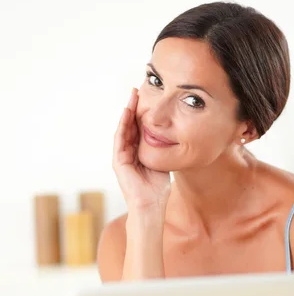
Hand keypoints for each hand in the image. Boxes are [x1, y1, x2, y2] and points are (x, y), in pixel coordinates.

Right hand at [112, 88, 170, 209]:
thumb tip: (172, 136)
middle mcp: (128, 152)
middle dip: (133, 107)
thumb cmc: (158, 189)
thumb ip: (162, 149)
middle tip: (137, 89)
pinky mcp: (118, 161)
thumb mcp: (163, 162)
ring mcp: (122, 156)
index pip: (139, 128)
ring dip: (127, 112)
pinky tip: (127, 113)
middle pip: (130, 125)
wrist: (151, 205)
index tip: (148, 97)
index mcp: (138, 152)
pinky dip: (123, 125)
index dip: (142, 113)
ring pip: (123, 128)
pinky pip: (120, 139)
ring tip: (132, 97)